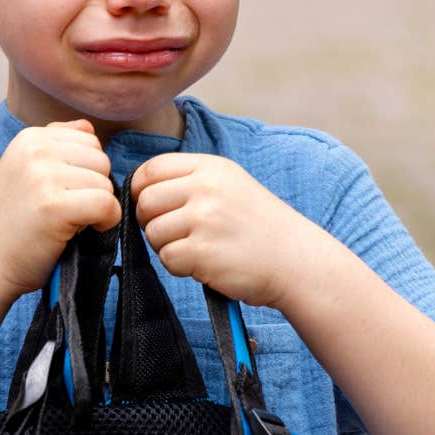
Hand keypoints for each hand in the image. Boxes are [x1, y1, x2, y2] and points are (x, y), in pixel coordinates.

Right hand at [0, 120, 120, 301]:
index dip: (86, 171)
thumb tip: (89, 127)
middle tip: (68, 210)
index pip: (89, 140)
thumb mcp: (27, 170)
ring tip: (69, 221)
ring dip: (97, 206)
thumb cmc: (14, 221)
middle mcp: (35, 149)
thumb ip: (57, 145)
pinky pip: (106, 204)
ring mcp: (42, 175)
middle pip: (101, 159)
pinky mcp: (53, 205)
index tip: (65, 193)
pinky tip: (85, 231)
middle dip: (94, 187)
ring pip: (105, 182)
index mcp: (30, 137)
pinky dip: (106, 221)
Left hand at [131, 153, 302, 307]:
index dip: (142, 190)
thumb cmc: (257, 226)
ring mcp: (205, 219)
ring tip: (197, 250)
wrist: (296, 260)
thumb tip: (139, 190)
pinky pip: (166, 258)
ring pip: (153, 232)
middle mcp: (206, 188)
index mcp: (210, 167)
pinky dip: (179, 267)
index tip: (153, 207)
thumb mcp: (229, 184)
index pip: (151, 169)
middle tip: (177, 235)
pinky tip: (203, 265)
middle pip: (146, 201)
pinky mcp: (203, 252)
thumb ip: (189, 180)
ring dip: (167, 247)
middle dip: (151, 222)